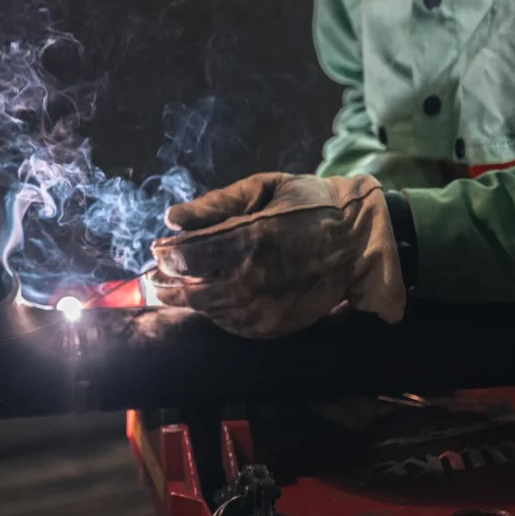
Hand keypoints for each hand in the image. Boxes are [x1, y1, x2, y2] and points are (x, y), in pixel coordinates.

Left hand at [150, 173, 404, 338]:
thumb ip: (216, 203)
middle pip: (190, 292)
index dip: (165, 255)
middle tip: (154, 278)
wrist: (359, 242)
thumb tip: (173, 218)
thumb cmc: (309, 205)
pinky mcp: (275, 326)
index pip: (187, 257)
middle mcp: (254, 278)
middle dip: (166, 284)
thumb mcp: (264, 189)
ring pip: (208, 311)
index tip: (157, 250)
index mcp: (250, 238)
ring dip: (188, 300)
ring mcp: (264, 307)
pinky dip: (215, 314)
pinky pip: (231, 326)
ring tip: (178, 287)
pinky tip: (211, 300)